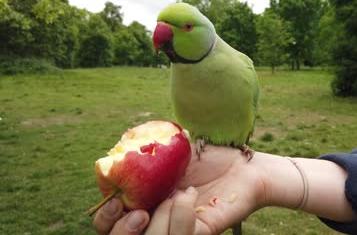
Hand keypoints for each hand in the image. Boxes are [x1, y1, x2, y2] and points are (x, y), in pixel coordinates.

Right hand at [93, 144, 266, 233]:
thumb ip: (148, 149)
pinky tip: (192, 194)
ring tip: (174, 195)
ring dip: (159, 221)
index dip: (105, 219)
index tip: (117, 201)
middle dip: (123, 232)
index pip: (109, 224)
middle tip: (140, 212)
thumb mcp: (173, 150)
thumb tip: (124, 138)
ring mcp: (178, 230)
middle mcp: (156, 221)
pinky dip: (182, 214)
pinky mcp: (200, 233)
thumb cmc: (208, 155)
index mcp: (143, 203)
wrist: (244, 164)